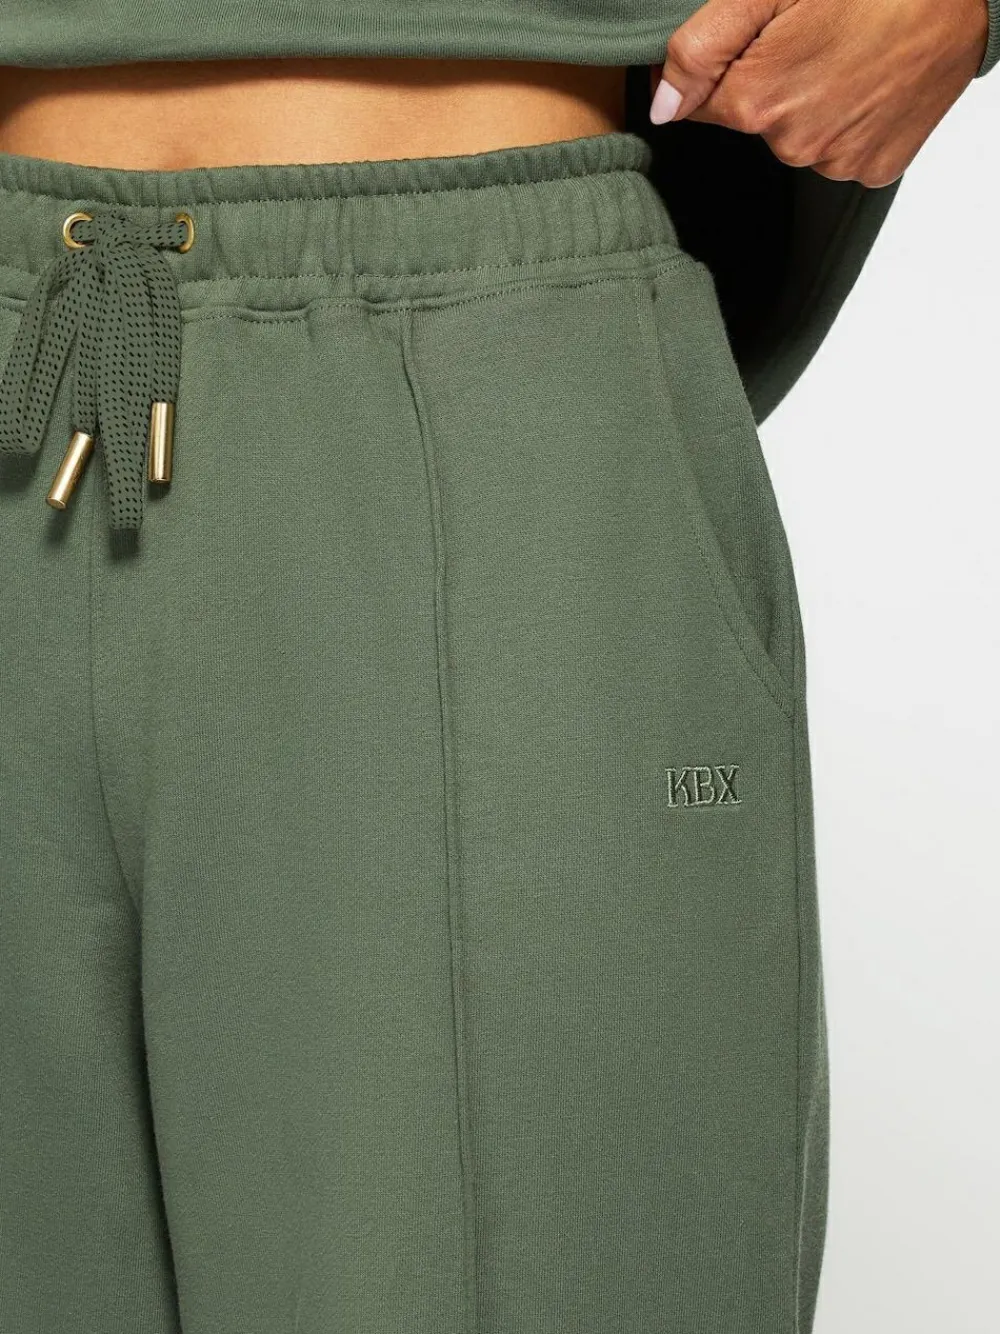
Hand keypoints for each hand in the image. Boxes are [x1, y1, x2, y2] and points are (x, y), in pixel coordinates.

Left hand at [649, 0, 990, 185]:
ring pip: (798, 135)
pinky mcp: (874, 168)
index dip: (718, 70)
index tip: (754, 39)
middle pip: (753, 120)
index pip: (701, 104)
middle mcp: (792, 144)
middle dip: (771, 80)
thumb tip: (662, 105)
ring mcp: (836, 162)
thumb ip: (701, 48)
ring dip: (812, 100)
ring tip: (849, 53)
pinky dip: (850, 120)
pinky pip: (842, 149)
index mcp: (756, 102)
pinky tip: (869, 81)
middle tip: (814, 35)